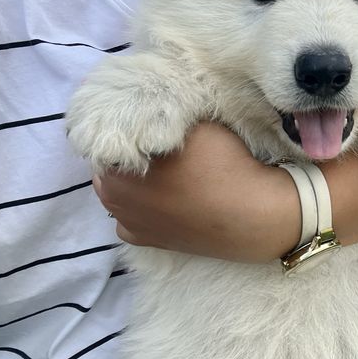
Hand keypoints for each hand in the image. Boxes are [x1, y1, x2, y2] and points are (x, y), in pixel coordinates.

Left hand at [93, 122, 300, 262]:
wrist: (249, 214)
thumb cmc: (219, 163)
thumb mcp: (192, 124)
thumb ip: (161, 118)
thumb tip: (151, 116)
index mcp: (116, 166)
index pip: (108, 140)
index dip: (128, 129)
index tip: (148, 125)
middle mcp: (113, 198)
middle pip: (111, 168)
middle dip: (126, 157)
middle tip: (156, 148)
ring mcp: (130, 224)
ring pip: (121, 195)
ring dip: (133, 183)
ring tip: (164, 174)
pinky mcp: (149, 242)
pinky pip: (134, 220)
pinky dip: (143, 209)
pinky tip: (164, 201)